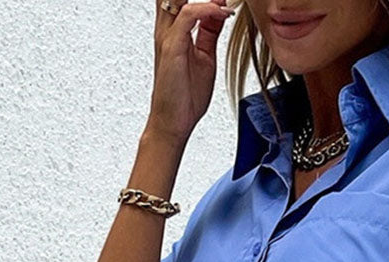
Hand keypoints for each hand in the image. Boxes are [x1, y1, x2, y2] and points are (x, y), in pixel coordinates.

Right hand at [145, 0, 235, 144]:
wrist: (173, 123)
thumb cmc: (185, 96)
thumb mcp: (205, 57)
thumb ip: (209, 32)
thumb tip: (220, 11)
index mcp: (173, 31)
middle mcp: (166, 30)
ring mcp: (167, 37)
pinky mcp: (171, 47)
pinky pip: (188, 16)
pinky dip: (207, 9)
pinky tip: (222, 12)